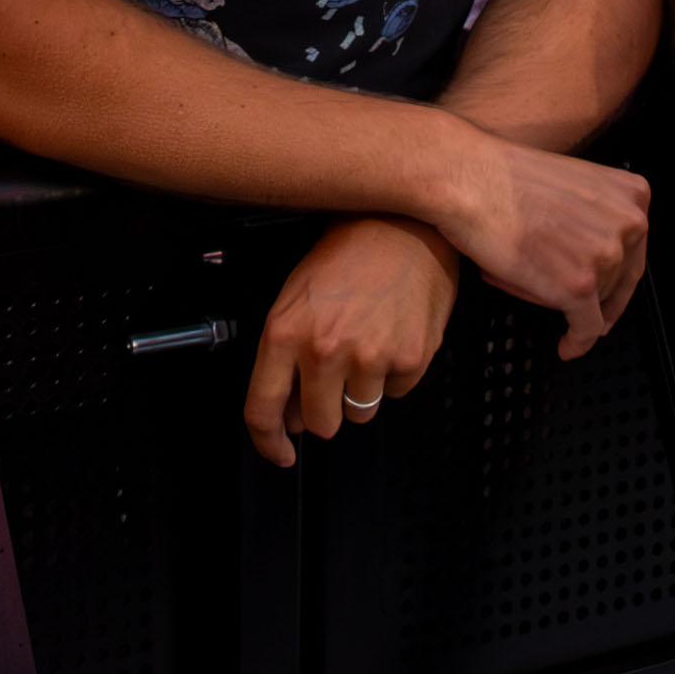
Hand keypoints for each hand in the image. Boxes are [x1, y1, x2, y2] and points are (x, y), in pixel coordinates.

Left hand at [242, 217, 459, 469]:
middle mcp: (324, 349)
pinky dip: (394, 373)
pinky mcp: (410, 358)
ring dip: (361, 390)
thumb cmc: (350, 249)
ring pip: (360, 412)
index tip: (280, 452)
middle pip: (320, 423)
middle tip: (336, 373)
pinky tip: (392, 335)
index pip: (264, 409)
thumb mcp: (296, 294)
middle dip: (325, 407)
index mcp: (285, 332)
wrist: (404, 221)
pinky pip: (397, 392)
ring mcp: (369, 356)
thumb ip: (286, 354)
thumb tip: (291, 408)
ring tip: (368, 342)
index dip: (269, 442)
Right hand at [420, 132, 648, 359]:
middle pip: (616, 279)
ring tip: (523, 278)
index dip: (615, 278)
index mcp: (631, 194)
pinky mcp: (580, 286)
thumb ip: (596, 215)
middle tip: (565, 301)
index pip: (633, 251)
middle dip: (587, 291)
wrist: (469, 180)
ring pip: (596, 303)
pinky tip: (567, 347)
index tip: (607, 295)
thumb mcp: (573, 183)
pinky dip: (577, 343)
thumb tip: (597, 256)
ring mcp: (606, 256)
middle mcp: (630, 223)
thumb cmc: (503, 178)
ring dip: (561, 300)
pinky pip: (586, 329)